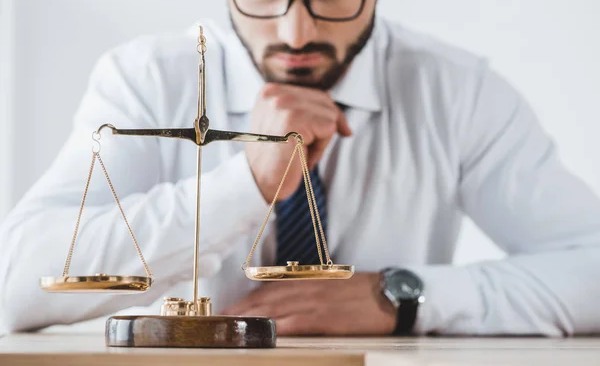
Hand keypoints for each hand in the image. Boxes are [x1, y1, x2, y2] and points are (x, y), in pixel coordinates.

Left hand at [222, 273, 396, 335]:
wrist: (389, 295)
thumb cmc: (362, 291)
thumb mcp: (331, 283)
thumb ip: (307, 289)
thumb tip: (286, 299)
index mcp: (306, 280)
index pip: (267, 289)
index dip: (245, 300)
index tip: (227, 309)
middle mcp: (305, 288)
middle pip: (264, 299)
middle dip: (239, 311)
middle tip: (218, 321)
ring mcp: (313, 303)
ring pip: (273, 310)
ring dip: (249, 319)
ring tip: (229, 328)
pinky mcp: (324, 319)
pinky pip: (293, 323)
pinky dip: (274, 328)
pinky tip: (260, 333)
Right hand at [245, 83, 351, 202]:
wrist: (258, 183)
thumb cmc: (276, 159)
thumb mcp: (287, 126)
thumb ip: (306, 113)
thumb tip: (342, 120)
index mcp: (270, 91)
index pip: (315, 94)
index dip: (328, 116)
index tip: (338, 132)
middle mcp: (274, 93)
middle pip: (325, 101)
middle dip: (325, 128)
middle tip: (306, 150)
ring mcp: (283, 104)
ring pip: (330, 114)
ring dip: (322, 139)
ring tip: (301, 153)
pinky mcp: (294, 119)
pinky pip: (329, 128)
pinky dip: (321, 148)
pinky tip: (302, 157)